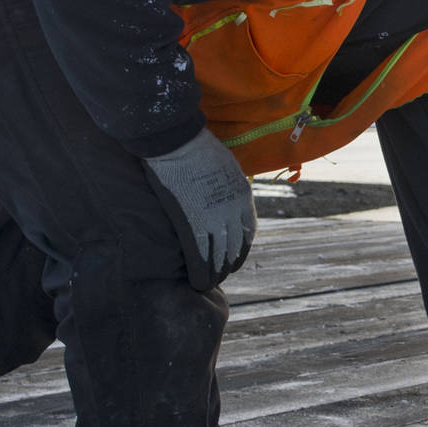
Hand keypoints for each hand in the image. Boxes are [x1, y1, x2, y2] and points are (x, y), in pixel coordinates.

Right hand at [140, 131, 255, 289]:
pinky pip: (200, 255)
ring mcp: (214, 219)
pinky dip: (200, 272)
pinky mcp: (192, 223)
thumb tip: (223, 194)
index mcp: (243, 198)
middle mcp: (234, 213)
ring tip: (207, 283)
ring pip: (219, 256)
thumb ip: (228, 185)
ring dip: (215, 273)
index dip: (241, 248)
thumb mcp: (226, 166)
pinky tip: (197, 281)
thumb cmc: (198, 148)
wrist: (179, 143)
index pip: (248, 232)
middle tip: (220, 275)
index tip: (235, 257)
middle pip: (235, 248)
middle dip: (228, 265)